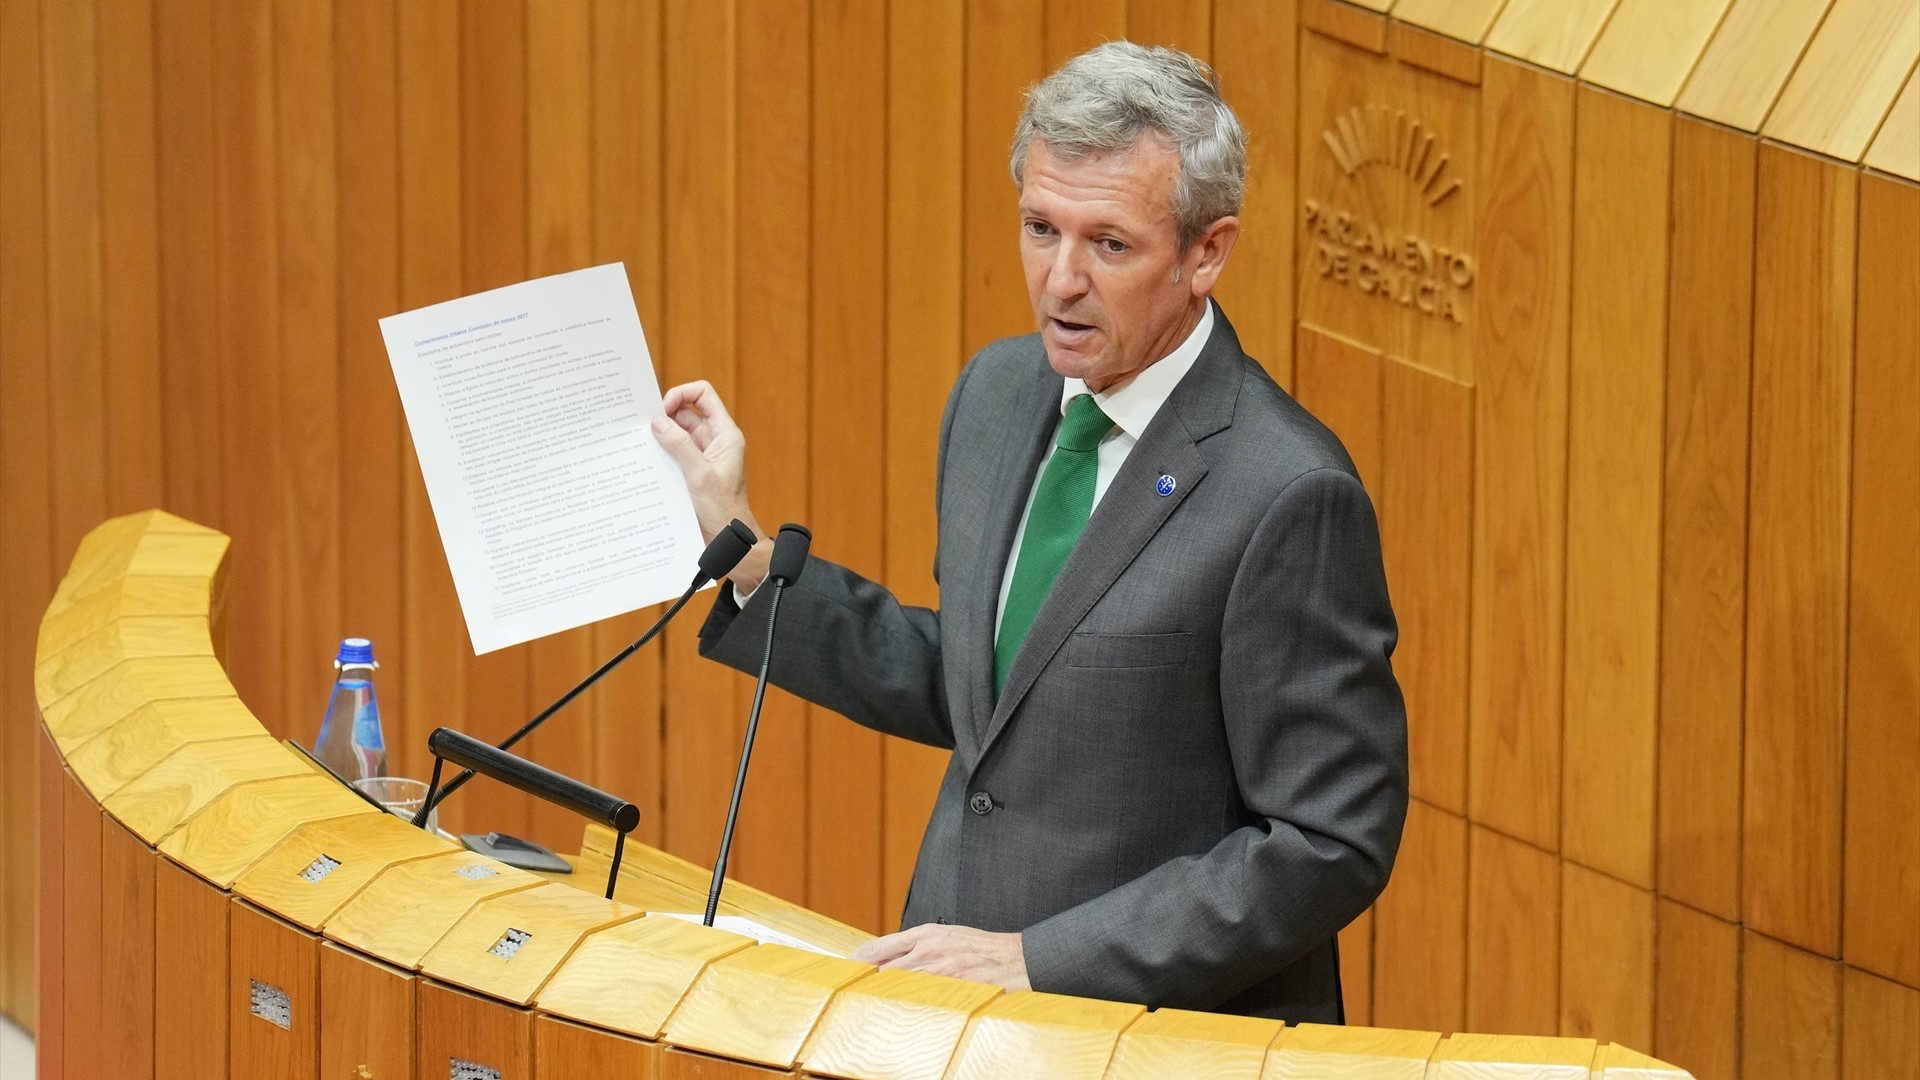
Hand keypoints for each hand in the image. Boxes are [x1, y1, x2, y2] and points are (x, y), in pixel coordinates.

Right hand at [653, 380, 771, 589]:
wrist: (728, 540)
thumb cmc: (723, 510)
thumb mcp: (700, 474)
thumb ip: (680, 445)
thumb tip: (658, 422)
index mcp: (724, 434)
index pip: (704, 395)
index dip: (682, 394)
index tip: (662, 409)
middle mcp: (713, 441)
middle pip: (685, 413)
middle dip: (664, 416)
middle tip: (641, 427)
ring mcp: (702, 456)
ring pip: (676, 434)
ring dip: (659, 437)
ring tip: (638, 443)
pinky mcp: (691, 472)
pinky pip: (673, 454)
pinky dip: (660, 454)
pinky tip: (644, 461)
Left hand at [852, 924, 1030, 990]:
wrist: (1017, 959)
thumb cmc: (982, 949)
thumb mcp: (948, 935)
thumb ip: (918, 945)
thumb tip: (889, 959)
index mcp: (926, 934)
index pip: (879, 946)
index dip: (858, 960)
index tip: (845, 970)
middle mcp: (928, 950)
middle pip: (882, 969)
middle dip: (864, 981)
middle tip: (849, 993)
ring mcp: (939, 972)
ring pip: (897, 985)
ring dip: (882, 995)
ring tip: (868, 1005)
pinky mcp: (951, 989)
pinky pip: (920, 999)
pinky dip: (906, 1006)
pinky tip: (899, 1013)